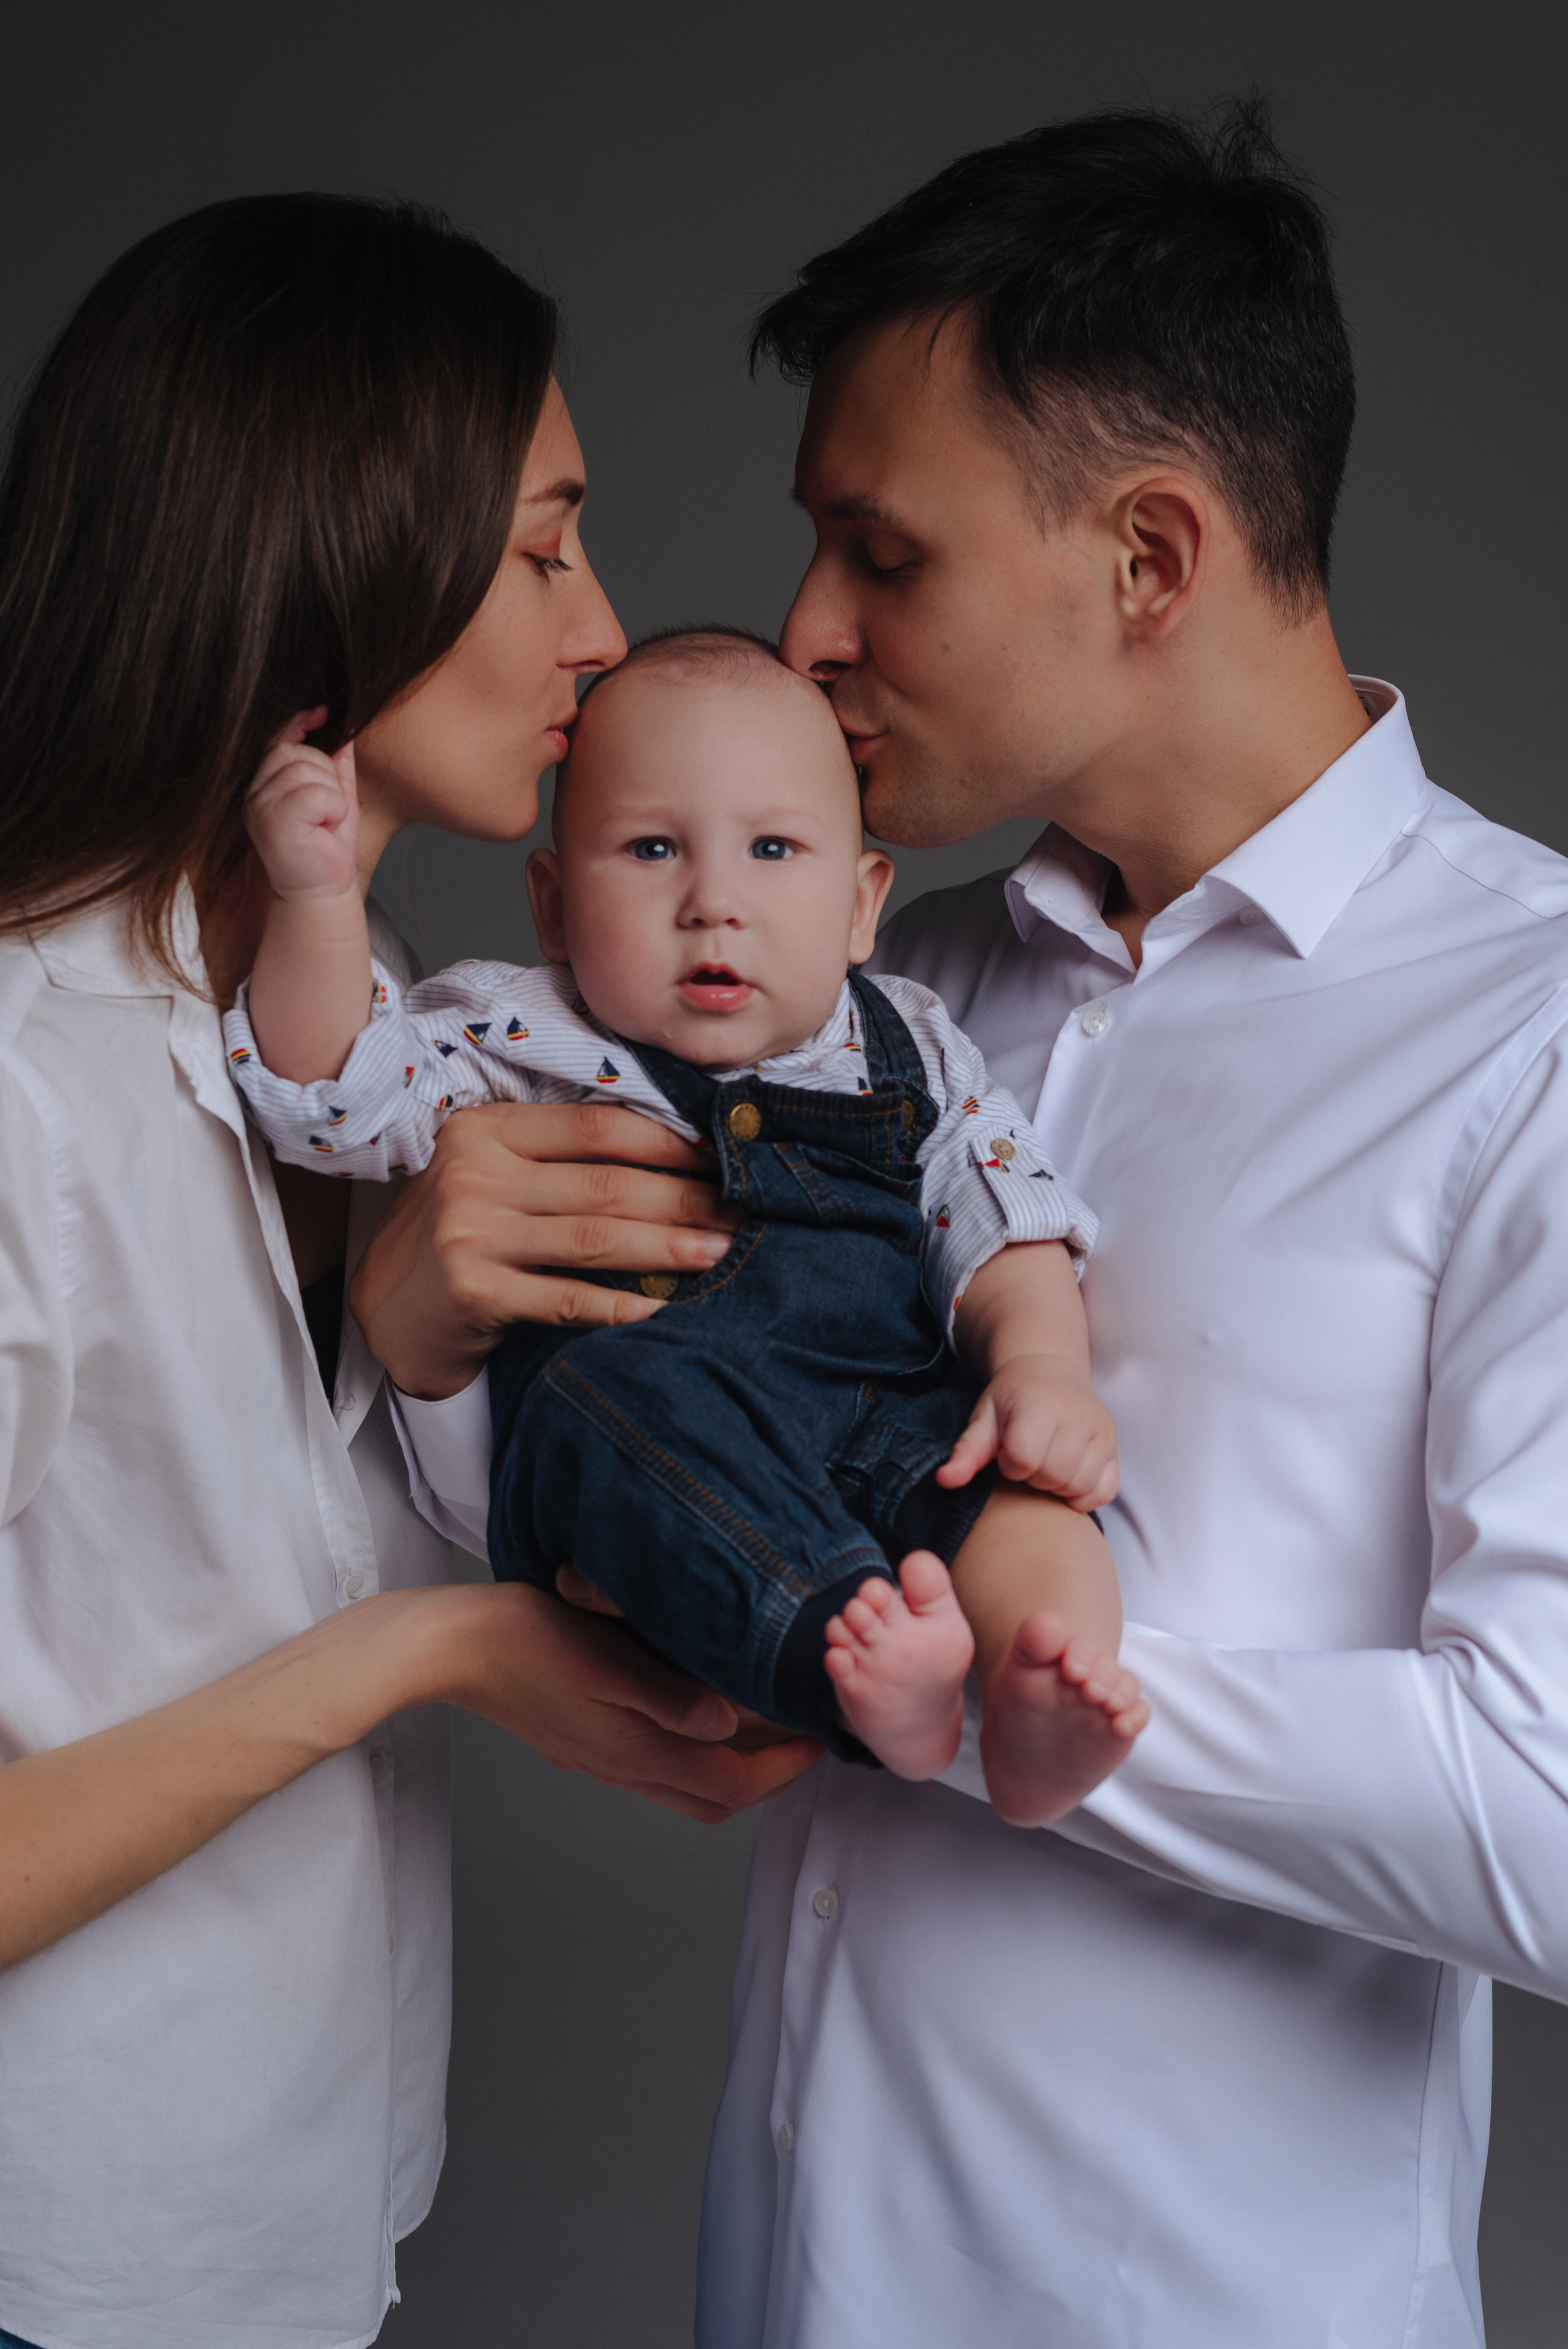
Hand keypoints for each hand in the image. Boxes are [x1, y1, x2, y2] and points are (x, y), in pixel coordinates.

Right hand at [245, 705, 359, 900]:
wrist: (322, 891)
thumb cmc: (326, 848)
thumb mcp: (338, 798)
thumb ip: (337, 765)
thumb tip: (345, 731)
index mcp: (266, 783)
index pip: (278, 739)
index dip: (299, 721)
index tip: (323, 713)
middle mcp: (255, 792)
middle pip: (296, 751)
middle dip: (326, 775)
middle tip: (328, 811)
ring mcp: (259, 806)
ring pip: (306, 770)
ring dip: (332, 796)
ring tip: (325, 822)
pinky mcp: (272, 821)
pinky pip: (315, 793)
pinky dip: (332, 809)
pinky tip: (324, 830)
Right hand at [349, 1098, 741, 1397]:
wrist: (387, 1308)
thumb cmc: (459, 1232)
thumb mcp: (493, 1173)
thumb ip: (558, 1157)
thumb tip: (673, 1149)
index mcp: (486, 1130)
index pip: (595, 1127)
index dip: (666, 1141)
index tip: (719, 1156)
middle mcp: (475, 1174)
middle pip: (606, 1184)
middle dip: (683, 1199)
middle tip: (737, 1211)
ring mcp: (472, 1234)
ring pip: (595, 1238)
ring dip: (668, 1246)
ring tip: (718, 1251)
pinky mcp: (474, 1292)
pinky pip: (566, 1298)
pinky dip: (619, 1304)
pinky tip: (661, 1307)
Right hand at [432, 1581, 818, 1820]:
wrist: (451, 1648)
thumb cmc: (525, 1640)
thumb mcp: (606, 1657)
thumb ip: (670, 1697)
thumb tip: (729, 1724)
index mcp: (635, 1751)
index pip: (732, 1783)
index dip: (784, 1770)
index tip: (819, 1740)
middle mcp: (622, 1767)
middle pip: (713, 1799)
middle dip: (766, 1779)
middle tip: (801, 1739)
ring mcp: (599, 1759)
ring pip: (682, 1787)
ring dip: (729, 1768)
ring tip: (762, 1723)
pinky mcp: (581, 1742)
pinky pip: (652, 1767)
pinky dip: (690, 1754)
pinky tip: (694, 1713)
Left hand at [936, 1353, 1118, 1510]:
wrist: (1048, 1369)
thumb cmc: (1011, 1398)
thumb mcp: (984, 1417)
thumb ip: (966, 1451)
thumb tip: (944, 1481)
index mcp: (1039, 1405)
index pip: (1025, 1460)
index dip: (1010, 1465)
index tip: (1007, 1453)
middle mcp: (1077, 1415)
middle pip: (1054, 1476)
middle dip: (1034, 1477)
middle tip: (1027, 1460)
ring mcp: (1102, 1430)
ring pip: (1080, 1485)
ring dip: (1058, 1486)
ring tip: (1045, 1464)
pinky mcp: (1114, 1445)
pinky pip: (1105, 1490)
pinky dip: (1085, 1494)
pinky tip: (1066, 1478)